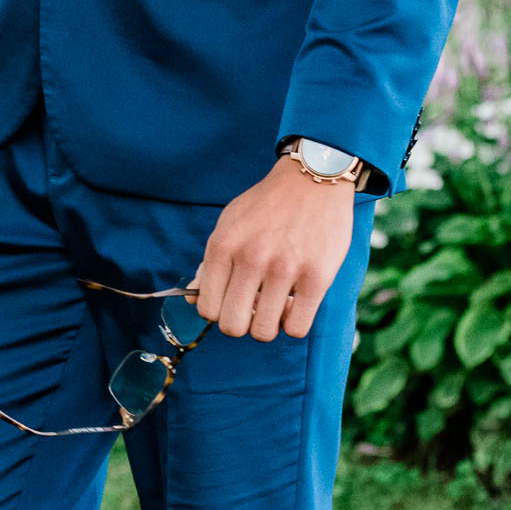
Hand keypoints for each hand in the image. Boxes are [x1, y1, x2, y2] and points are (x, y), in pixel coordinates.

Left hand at [193, 158, 354, 343]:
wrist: (313, 178)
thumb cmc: (268, 205)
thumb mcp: (229, 223)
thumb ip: (210, 263)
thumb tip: (193, 301)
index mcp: (223, 246)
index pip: (207, 308)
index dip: (220, 312)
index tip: (234, 302)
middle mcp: (251, 258)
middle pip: (232, 326)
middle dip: (242, 324)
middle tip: (255, 308)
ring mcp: (285, 268)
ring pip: (264, 332)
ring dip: (269, 325)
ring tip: (278, 305)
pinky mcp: (317, 277)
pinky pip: (296, 329)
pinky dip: (294, 325)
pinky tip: (297, 305)